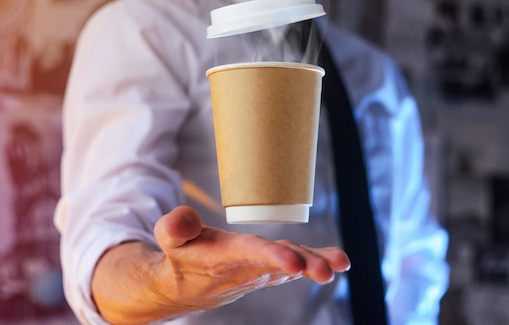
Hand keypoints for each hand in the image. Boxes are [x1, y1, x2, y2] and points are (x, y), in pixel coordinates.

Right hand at [91, 206, 349, 324]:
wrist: (184, 285)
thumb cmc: (180, 255)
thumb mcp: (167, 238)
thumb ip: (175, 227)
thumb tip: (185, 222)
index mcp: (223, 257)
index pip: (251, 255)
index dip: (273, 258)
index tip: (295, 264)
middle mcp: (247, 266)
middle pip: (279, 263)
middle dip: (304, 264)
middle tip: (328, 272)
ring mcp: (261, 268)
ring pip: (292, 262)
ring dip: (316, 262)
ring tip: (341, 263)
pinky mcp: (269, 266)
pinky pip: (296, 262)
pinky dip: (316, 259)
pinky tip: (340, 261)